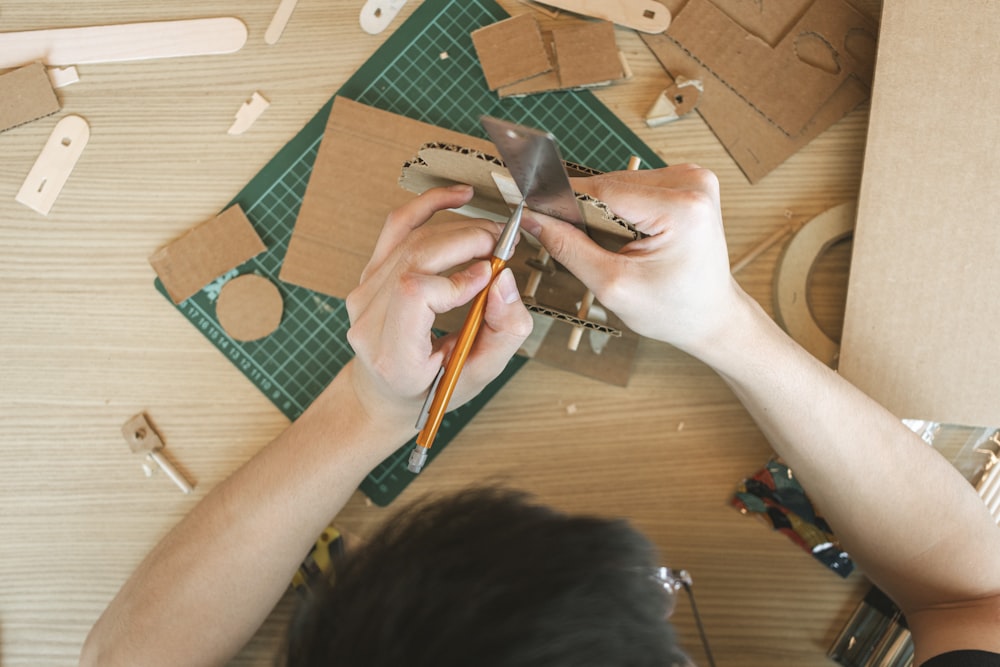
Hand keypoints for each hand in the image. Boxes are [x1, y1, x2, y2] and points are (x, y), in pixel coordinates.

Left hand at [345, 185, 532, 431]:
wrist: (387, 391)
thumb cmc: (433, 388)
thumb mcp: (478, 375)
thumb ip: (503, 331)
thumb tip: (505, 279)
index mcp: (393, 355)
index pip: (414, 294)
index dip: (457, 279)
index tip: (489, 279)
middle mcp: (369, 321)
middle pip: (416, 256)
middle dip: (468, 241)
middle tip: (504, 246)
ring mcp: (364, 293)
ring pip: (412, 237)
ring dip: (460, 227)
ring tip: (494, 236)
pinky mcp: (370, 273)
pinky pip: (397, 226)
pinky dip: (430, 205)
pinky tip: (460, 197)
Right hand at [520, 165, 742, 356]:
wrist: (711, 317)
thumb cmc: (672, 309)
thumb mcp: (612, 285)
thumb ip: (569, 248)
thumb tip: (533, 218)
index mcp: (681, 208)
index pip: (603, 190)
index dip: (565, 202)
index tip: (537, 213)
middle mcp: (692, 183)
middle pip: (612, 184)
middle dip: (589, 212)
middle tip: (583, 246)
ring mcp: (694, 180)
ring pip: (622, 184)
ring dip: (606, 211)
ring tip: (613, 247)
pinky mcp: (690, 184)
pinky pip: (637, 188)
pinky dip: (623, 210)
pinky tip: (628, 237)